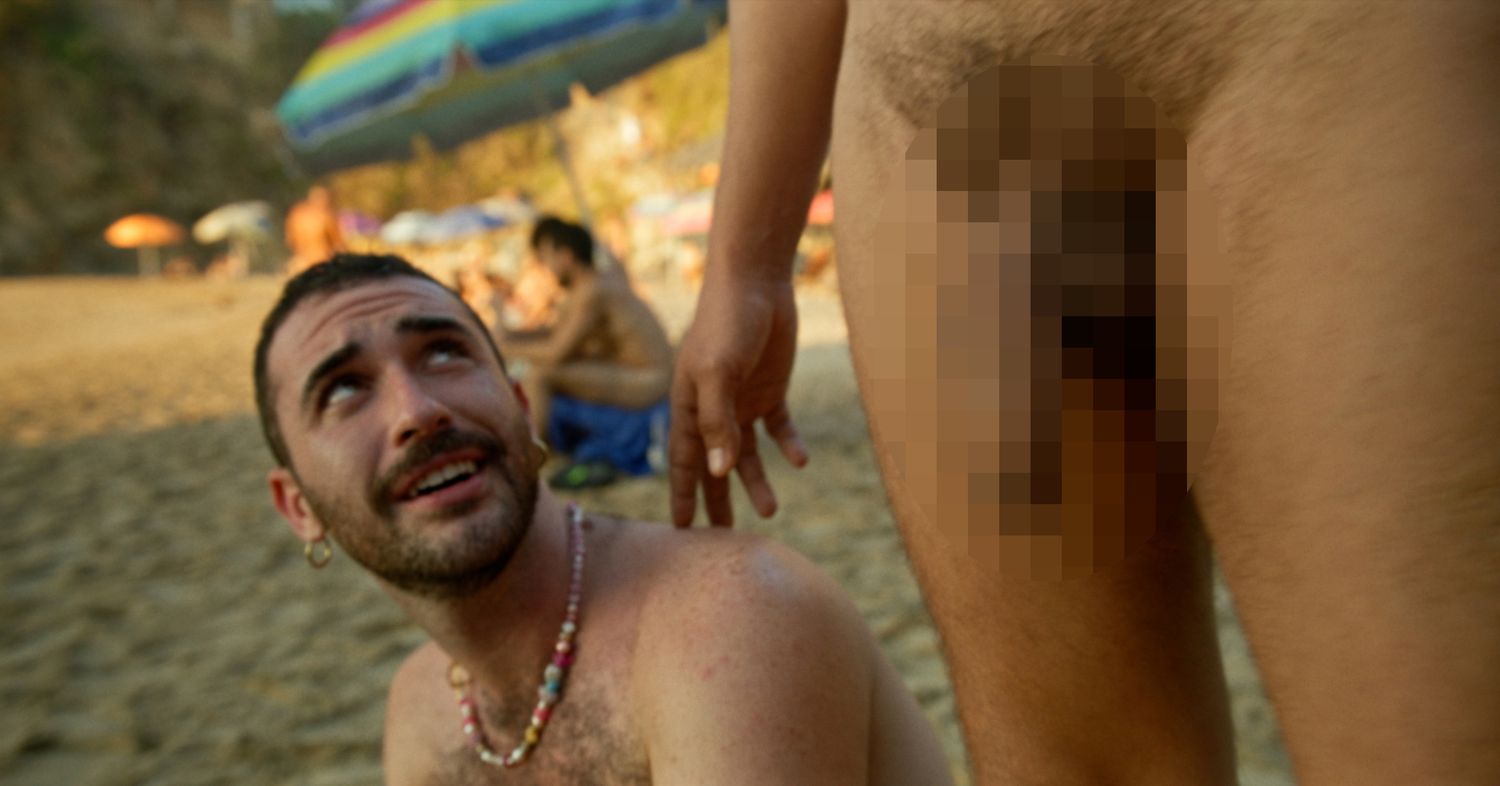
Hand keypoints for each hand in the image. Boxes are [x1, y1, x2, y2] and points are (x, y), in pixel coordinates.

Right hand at [670, 277, 808, 526]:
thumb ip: (716, 423)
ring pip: (748, 454)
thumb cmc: (727, 323)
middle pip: (715, 466)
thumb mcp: (718, 373)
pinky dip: (788, 445)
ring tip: (770, 510)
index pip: (684, 461)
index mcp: (689, 406)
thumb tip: (718, 472)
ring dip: (757, 481)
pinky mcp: (771, 390)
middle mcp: (714, 409)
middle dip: (718, 501)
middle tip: (725, 539)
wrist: (757, 282)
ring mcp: (743, 401)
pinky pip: (779, 428)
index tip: (682, 531)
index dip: (684, 495)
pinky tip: (800, 462)